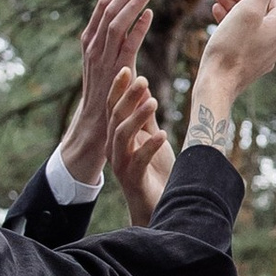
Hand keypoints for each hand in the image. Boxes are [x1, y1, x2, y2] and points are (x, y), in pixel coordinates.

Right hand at [55, 0, 153, 182]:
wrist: (93, 131)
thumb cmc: (105, 98)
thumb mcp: (109, 65)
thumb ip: (118, 44)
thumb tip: (135, 21)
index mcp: (90, 42)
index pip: (103, 6)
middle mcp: (92, 48)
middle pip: (107, 8)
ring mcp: (100, 61)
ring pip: (113, 23)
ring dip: (131, 2)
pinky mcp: (112, 74)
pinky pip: (124, 46)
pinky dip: (137, 28)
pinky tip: (150, 14)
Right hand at [106, 64, 172, 225]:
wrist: (161, 206)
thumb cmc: (156, 172)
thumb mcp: (152, 138)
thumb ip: (146, 117)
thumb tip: (143, 88)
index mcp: (118, 138)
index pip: (113, 108)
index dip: (118, 89)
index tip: (127, 69)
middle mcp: (115, 150)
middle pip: (116, 118)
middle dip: (128, 98)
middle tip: (142, 79)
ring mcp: (121, 165)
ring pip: (122, 137)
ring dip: (137, 117)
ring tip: (154, 102)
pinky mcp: (132, 180)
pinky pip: (138, 160)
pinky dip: (149, 146)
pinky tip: (161, 134)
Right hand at [188, 0, 275, 150]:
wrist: (216, 86)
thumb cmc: (231, 48)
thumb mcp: (247, 10)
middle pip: (263, 6)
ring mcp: (264, 52)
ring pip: (252, 20)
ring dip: (234, 3)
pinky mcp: (249, 61)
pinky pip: (244, 34)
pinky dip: (232, 20)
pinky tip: (216, 12)